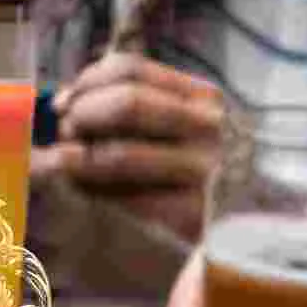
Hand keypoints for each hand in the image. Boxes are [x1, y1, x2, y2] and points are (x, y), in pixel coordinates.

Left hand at [43, 53, 224, 242]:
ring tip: (65, 170)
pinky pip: (125, 200)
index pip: (131, 69)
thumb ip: (130, 109)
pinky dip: (93, 197)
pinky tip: (83, 200)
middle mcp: (208, 128)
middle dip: (82, 118)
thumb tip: (65, 102)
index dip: (86, 83)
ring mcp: (203, 172)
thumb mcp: (177, 132)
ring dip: (78, 161)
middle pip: (127, 104)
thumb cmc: (194, 181)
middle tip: (63, 139)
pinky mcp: (190, 216)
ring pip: (120, 154)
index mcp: (201, 99)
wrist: (244, 237)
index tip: (61, 105)